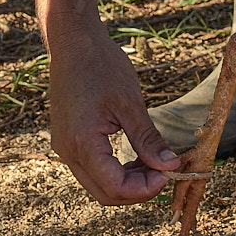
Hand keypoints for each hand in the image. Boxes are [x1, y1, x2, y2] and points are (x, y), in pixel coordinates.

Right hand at [40, 0, 180, 205]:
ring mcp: (64, 147)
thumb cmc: (101, 65)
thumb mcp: (130, 103)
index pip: (115, 188)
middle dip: (137, 190)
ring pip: (97, 184)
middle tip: (163, 172)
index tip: (168, 173)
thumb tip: (170, 167)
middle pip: (104, 194)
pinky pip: (91, 168)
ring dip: (126, 182)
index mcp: (82, 143)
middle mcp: (68, 151)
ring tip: (152, 162)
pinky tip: (134, 155)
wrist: (72, 42)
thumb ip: (148, 140)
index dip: (145, 189)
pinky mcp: (67, 140)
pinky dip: (114, 170)